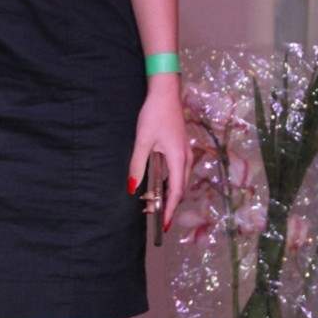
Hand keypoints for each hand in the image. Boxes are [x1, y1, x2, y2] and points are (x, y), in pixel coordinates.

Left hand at [127, 77, 192, 231]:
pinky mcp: (182, 148)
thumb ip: (137, 165)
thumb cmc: (154, 115)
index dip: (170, 210)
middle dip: (168, 205)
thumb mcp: (142, 141)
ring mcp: (186, 153)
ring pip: (180, 181)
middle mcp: (186, 158)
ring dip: (169, 194)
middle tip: (153, 216)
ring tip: (153, 203)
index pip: (176, 192)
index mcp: (179, 159)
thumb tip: (131, 187)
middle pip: (180, 189)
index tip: (162, 225)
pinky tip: (159, 185)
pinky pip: (179, 172)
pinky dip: (170, 183)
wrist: (165, 93)